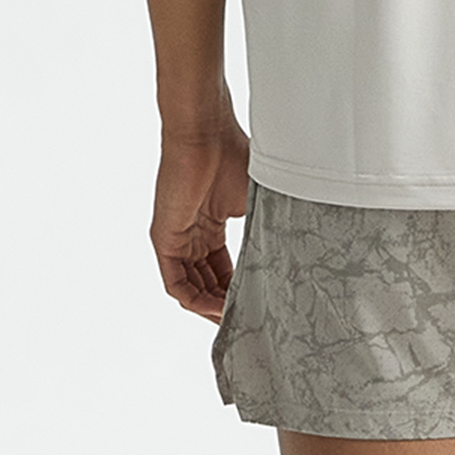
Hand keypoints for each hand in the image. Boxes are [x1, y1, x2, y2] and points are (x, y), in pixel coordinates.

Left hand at [150, 101, 250, 323]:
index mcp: (212, 224)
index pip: (223, 267)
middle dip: (226, 303)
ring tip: (235, 319)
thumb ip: (264, 228)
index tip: (258, 301)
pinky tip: (216, 309)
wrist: (206, 135)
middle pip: (207, 281)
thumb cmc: (232, 156)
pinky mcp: (163, 240)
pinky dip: (195, 300)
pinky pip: (175, 283)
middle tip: (248, 319)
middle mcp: (192, 235)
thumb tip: (292, 253)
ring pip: (191, 287)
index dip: (239, 287)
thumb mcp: (255, 200)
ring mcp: (176, 239)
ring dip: (211, 307)